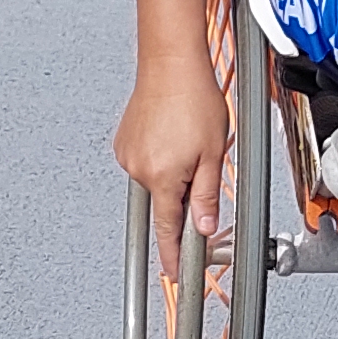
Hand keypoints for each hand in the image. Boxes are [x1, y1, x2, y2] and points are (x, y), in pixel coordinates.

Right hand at [113, 55, 231, 250]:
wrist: (172, 64)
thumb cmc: (194, 99)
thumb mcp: (213, 154)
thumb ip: (206, 195)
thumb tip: (203, 226)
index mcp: (161, 177)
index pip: (167, 229)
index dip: (174, 255)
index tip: (177, 273)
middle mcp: (138, 169)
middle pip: (166, 203)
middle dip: (185, 195)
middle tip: (202, 166)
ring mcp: (128, 155)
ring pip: (157, 182)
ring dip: (175, 173)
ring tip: (190, 141)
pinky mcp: (124, 142)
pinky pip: (147, 163)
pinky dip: (163, 158)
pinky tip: (175, 136)